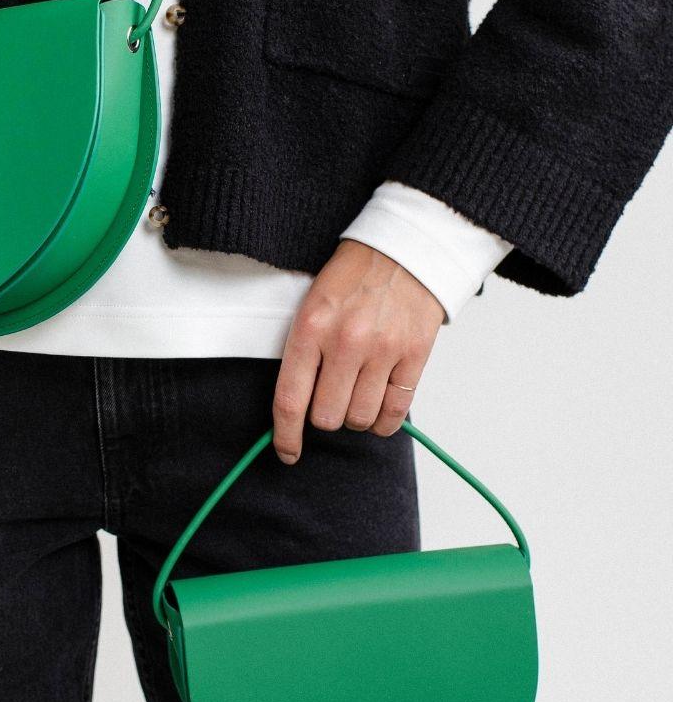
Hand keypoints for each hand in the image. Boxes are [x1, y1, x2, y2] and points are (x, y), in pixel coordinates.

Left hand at [272, 240, 445, 462]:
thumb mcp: (312, 304)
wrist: (404, 248)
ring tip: (355, 393)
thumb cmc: (352, 278)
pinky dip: (383, 420)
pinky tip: (378, 406)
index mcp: (311, 327)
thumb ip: (303, 352)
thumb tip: (296, 408)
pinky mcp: (415, 355)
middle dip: (325, 416)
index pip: (291, 399)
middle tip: (330, 396)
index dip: (286, 435)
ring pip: (360, 419)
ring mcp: (384, 350)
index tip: (287, 452)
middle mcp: (346, 342)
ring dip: (354, 416)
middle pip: (327, 417)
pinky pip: (395, 412)